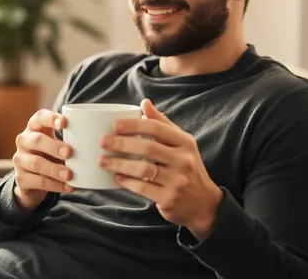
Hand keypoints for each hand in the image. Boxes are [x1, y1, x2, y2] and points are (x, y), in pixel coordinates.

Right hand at [12, 109, 73, 212]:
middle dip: (54, 146)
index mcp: (34, 128)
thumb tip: (103, 141)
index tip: (65, 123)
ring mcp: (19, 160)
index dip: (51, 119)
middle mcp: (23, 141)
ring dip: (54, 169)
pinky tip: (69, 187)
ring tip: (70, 175)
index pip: (39, 117)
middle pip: (37, 140)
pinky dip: (55, 185)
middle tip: (70, 152)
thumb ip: (72, 139)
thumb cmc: (51, 155)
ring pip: (36, 163)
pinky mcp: (21, 178)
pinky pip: (38, 181)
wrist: (32, 180)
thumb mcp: (58, 144)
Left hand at [98, 99, 222, 240]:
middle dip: (121, 144)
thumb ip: (162, 124)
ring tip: (103, 161)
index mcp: (185, 142)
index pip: (157, 128)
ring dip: (119, 164)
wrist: (204, 203)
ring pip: (143, 169)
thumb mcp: (181, 144)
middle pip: (147, 148)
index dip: (134, 125)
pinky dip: (127, 182)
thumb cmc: (186, 167)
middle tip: (103, 142)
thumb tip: (144, 103)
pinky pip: (142, 188)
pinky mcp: (169, 199)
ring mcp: (177, 180)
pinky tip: (116, 177)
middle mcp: (183, 160)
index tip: (114, 125)